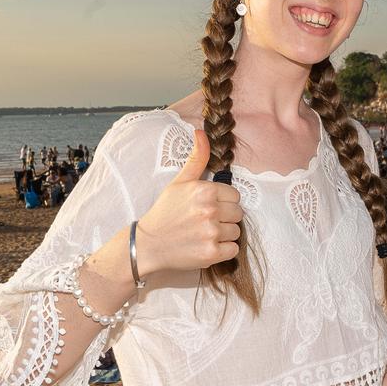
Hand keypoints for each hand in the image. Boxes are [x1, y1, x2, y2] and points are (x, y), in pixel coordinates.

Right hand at [136, 129, 242, 276]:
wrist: (148, 245)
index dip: (223, 201)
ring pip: (236, 231)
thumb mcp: (179, 182)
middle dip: (225, 217)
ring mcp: (211, 233)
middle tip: (205, 221)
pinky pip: (233, 249)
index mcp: (204, 190)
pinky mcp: (211, 253)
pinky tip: (206, 245)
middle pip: (238, 213)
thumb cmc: (165, 212)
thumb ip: (196, 158)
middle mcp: (209, 210)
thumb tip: (202, 132)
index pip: (235, 195)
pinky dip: (223, 250)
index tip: (207, 207)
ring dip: (224, 234)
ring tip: (204, 233)